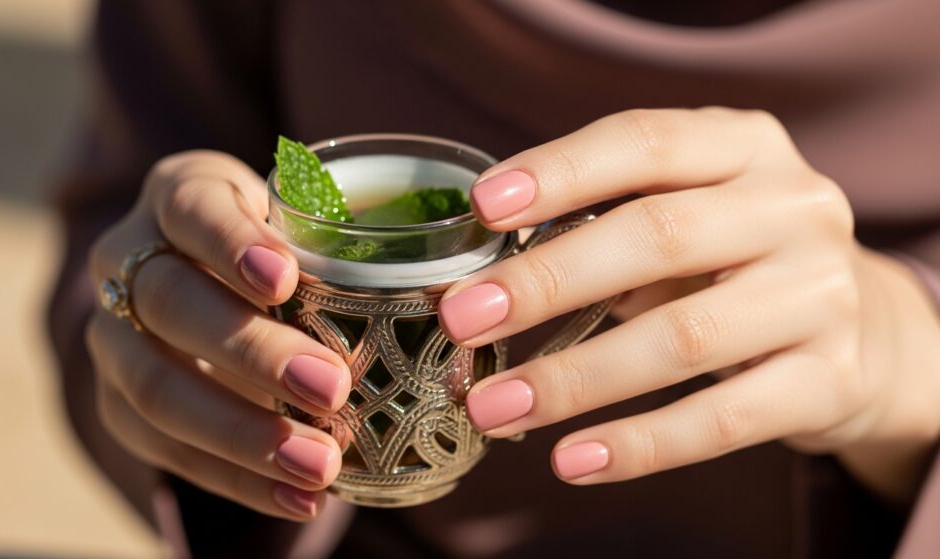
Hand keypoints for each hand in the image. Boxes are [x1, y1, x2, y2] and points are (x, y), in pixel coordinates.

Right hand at [87, 151, 348, 519]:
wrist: (211, 284)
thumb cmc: (278, 243)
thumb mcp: (301, 218)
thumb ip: (337, 238)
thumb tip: (448, 291)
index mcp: (177, 195)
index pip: (191, 208)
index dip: (231, 243)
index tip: (287, 281)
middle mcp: (126, 260)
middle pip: (171, 303)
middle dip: (252, 351)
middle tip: (331, 388)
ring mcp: (114, 337)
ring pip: (155, 387)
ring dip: (242, 433)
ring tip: (319, 462)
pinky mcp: (118, 405)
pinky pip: (166, 451)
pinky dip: (238, 480)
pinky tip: (300, 499)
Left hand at [439, 108, 939, 502]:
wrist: (863, 328)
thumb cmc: (736, 260)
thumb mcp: (689, 213)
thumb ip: (606, 223)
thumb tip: (482, 278)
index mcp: (745, 148)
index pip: (646, 142)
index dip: (561, 172)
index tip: (483, 206)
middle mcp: (795, 209)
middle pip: (658, 236)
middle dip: (547, 280)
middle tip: (462, 319)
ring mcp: (820, 296)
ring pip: (682, 338)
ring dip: (573, 378)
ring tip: (493, 406)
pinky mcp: (829, 380)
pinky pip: (721, 420)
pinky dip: (639, 443)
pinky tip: (572, 459)